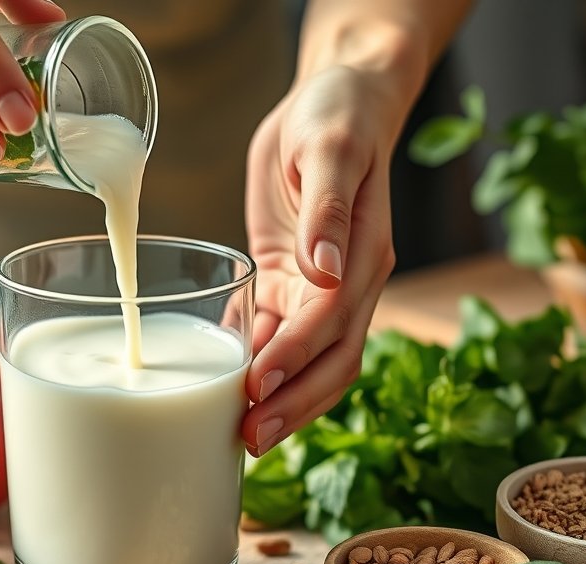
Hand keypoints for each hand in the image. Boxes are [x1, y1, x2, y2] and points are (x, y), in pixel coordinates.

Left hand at [242, 65, 401, 455]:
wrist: (333, 102)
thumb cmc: (338, 116)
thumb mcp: (331, 148)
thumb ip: (329, 210)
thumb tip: (327, 269)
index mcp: (363, 258)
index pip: (330, 324)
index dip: (295, 357)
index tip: (258, 385)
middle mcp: (345, 285)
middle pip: (327, 363)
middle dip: (291, 404)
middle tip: (248, 438)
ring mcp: (317, 289)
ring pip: (303, 362)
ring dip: (276, 400)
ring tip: (236, 433)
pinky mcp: (287, 281)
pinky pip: (272, 334)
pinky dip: (251, 362)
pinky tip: (222, 386)